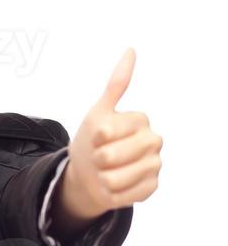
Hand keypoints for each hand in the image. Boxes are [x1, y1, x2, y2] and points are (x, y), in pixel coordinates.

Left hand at [63, 48, 162, 220]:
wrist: (91, 173)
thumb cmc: (94, 141)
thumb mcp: (97, 113)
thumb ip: (116, 85)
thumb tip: (131, 49)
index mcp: (140, 120)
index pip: (106, 131)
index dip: (93, 138)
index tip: (96, 137)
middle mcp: (153, 141)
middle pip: (109, 156)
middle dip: (96, 159)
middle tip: (100, 157)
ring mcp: (154, 165)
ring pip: (114, 179)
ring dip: (101, 178)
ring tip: (106, 172)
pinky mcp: (151, 188)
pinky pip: (122, 195)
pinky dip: (110, 194)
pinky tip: (114, 186)